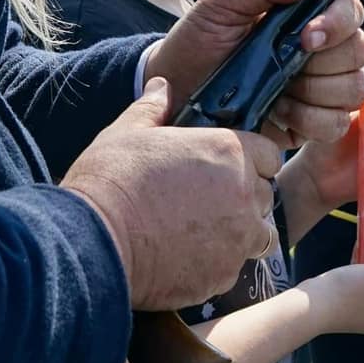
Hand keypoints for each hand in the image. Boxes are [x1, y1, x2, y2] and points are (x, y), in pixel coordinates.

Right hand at [60, 77, 281, 309]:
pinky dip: (215, 264)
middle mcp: (244, 195)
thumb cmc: (111, 179)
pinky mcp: (222, 276)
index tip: (226, 167)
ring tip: (199, 232)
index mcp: (229, 152)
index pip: (270, 155)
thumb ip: (152, 108)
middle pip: (264, 195)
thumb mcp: (127, 132)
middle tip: (205, 200)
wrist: (93, 240)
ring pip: (257, 236)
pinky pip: (231, 268)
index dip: (251, 160)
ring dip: (238, 233)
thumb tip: (161, 86)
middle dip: (243, 197)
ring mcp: (237, 240)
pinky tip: (184, 258)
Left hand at [145, 0, 363, 143]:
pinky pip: (336, 125)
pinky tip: (280, 113)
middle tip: (289, 63)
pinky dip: (311, 120)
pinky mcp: (309, 124)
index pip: (349, 11)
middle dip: (327, 60)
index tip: (308, 35)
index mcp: (305, 16)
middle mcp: (320, 51)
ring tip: (280, 90)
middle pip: (359, 52)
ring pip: (354, 90)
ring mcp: (317, 90)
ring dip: (319, 91)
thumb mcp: (222, 5)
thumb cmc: (198, 42)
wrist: (173, 91)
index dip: (339, 22)